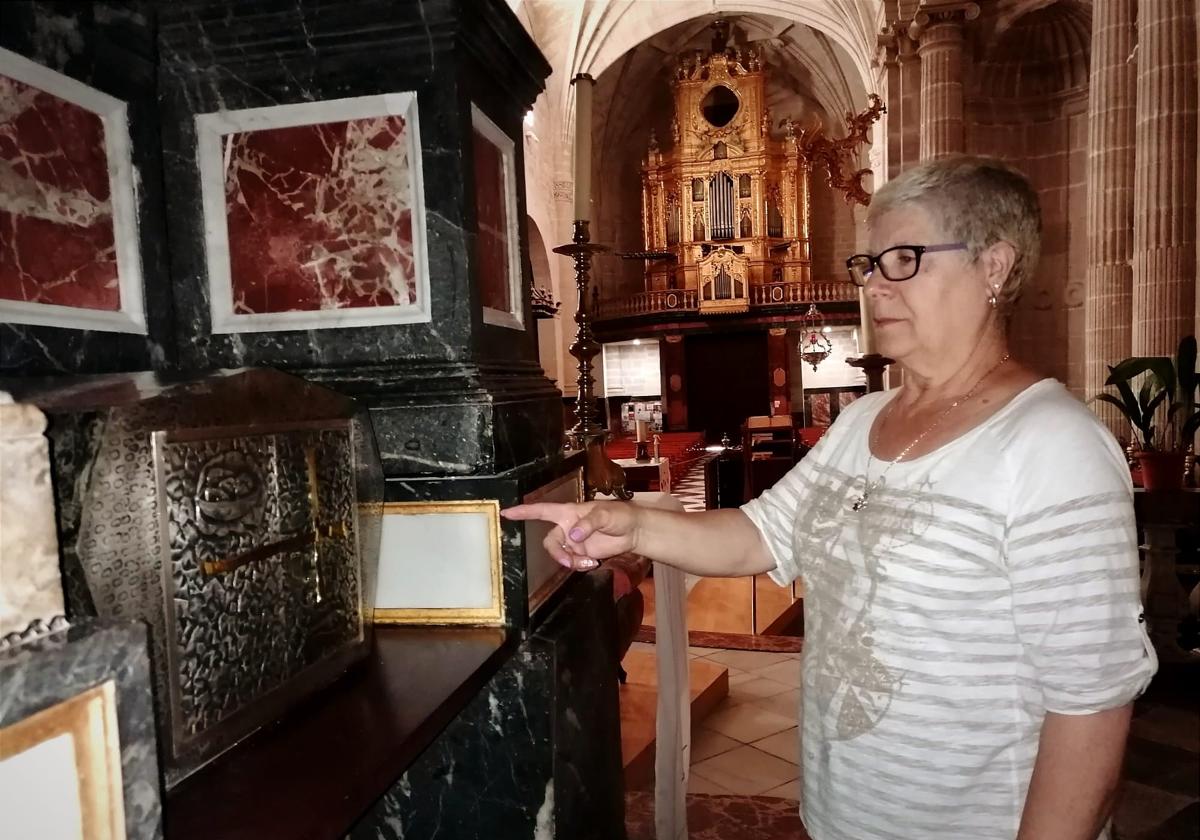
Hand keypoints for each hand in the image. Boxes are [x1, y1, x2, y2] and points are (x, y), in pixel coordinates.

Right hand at [501, 501, 639, 570]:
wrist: (634, 531)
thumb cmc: (619, 515)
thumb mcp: (605, 515)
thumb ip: (588, 523)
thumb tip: (572, 535)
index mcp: (568, 513)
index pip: (541, 511)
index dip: (523, 512)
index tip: (506, 512)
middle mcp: (567, 527)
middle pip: (549, 542)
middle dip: (557, 554)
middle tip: (570, 562)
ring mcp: (574, 542)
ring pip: (560, 555)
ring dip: (570, 562)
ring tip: (588, 562)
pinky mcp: (582, 554)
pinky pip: (572, 562)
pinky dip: (579, 565)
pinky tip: (592, 563)